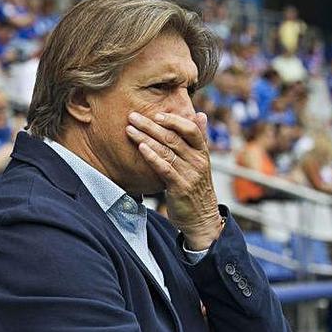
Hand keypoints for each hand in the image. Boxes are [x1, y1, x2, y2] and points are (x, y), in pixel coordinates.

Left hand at [125, 111, 221, 249]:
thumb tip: (201, 114)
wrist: (201, 218)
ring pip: (166, 150)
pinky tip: (140, 148)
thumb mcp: (200, 162)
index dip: (173, 120)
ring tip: (129, 129)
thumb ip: (198, 140)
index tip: (155, 114)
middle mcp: (197, 160)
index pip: (190, 129)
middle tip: (132, 116)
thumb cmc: (196, 187)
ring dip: (145, 138)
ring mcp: (189, 173)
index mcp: (202, 152)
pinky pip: (164, 168)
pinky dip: (152, 156)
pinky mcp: (180, 186)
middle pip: (172, 137)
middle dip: (150, 125)